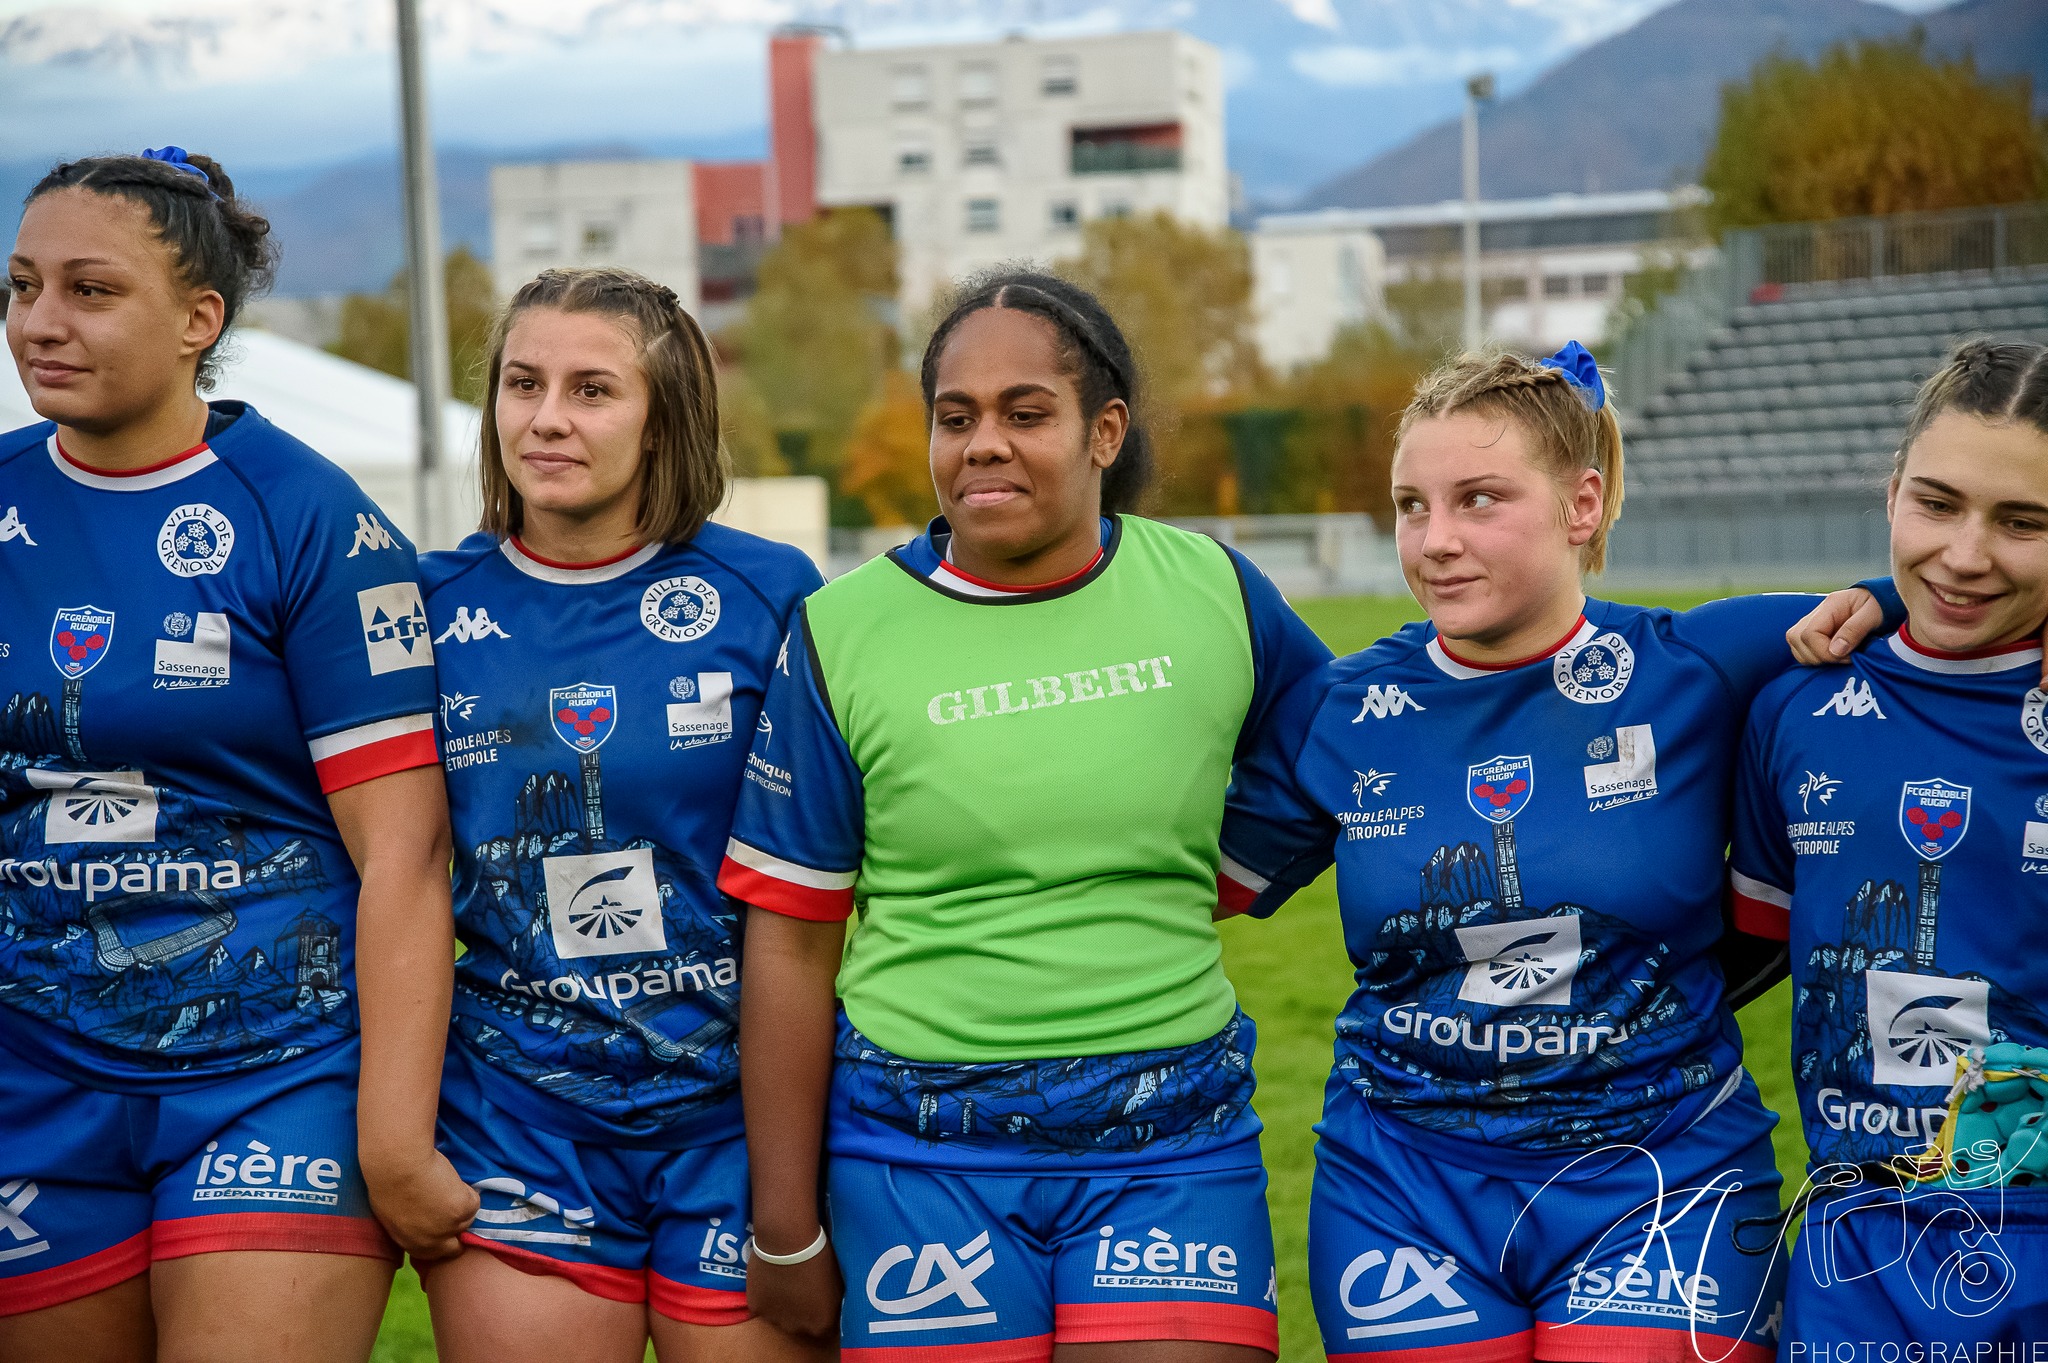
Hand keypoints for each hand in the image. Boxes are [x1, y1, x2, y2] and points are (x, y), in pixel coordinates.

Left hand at [360, 1146, 477, 1261]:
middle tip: (453, 1208)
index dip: (440, 1238)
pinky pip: (474, 1202)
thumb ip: (407, 1225)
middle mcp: (431, 1242)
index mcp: (410, 1244)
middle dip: (456, 1231)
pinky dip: (467, 1190)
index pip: (433, 1253)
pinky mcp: (463, 1210)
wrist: (397, 1165)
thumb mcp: (390, 1213)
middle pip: (455, 1248)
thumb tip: (418, 1220)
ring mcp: (449, 1227)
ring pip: (467, 1220)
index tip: (442, 1222)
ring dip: (461, 1205)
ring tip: (446, 1187)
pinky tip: (450, 1180)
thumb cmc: (386, 1181)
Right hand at [746, 1236, 843, 1343]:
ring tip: (784, 1281)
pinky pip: (763, 1305)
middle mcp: (798, 1328)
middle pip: (800, 1325)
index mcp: (821, 1324)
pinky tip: (770, 1278)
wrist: (788, 1242)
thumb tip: (828, 1306)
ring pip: (779, 1316)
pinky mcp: (757, 1308)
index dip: (820, 1311)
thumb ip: (832, 1302)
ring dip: (782, 1305)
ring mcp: (775, 1320)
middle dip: (801, 1311)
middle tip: (799, 1288)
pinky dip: (765, 1296)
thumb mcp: (837, 1283)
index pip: (822, 1327)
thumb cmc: (819, 1256)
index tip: (818, 1297)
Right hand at [1788, 587, 1882, 665]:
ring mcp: (1812, 623)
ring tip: (1840, 658)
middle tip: (1844, 659)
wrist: (1886, 601)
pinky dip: (1815, 658)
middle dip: (1819, 656)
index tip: (1847, 658)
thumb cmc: (1882, 605)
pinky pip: (1802, 650)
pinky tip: (1834, 657)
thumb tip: (1835, 651)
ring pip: (1796, 646)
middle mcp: (1816, 614)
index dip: (1824, 651)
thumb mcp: (1874, 614)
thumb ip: (1854, 630)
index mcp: (1830, 606)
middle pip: (1797, 639)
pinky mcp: (1814, 634)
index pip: (1809, 633)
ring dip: (1815, 658)